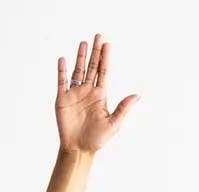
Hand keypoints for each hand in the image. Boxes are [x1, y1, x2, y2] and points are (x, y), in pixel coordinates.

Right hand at [55, 32, 138, 153]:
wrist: (78, 149)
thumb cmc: (97, 139)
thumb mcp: (114, 124)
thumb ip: (123, 108)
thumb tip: (137, 95)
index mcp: (100, 95)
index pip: (103, 72)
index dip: (105, 58)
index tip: (107, 44)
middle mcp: (88, 91)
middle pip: (92, 67)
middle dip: (95, 52)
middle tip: (98, 36)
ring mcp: (75, 94)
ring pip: (78, 70)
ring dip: (81, 57)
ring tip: (84, 43)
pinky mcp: (62, 100)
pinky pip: (61, 82)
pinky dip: (61, 71)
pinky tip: (63, 59)